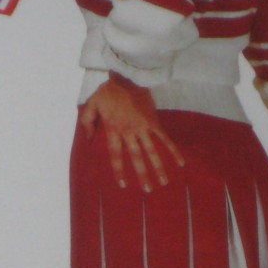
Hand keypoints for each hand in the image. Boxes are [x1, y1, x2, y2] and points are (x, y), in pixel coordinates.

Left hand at [80, 74, 185, 191]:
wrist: (127, 77)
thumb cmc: (108, 91)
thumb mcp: (92, 104)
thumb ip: (87, 122)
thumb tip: (88, 140)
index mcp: (113, 130)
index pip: (116, 155)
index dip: (119, 170)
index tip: (123, 184)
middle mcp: (129, 132)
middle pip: (136, 158)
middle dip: (142, 175)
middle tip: (148, 190)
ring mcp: (143, 127)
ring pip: (151, 151)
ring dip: (158, 168)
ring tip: (164, 182)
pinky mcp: (154, 121)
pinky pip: (164, 138)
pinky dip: (172, 150)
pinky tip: (180, 162)